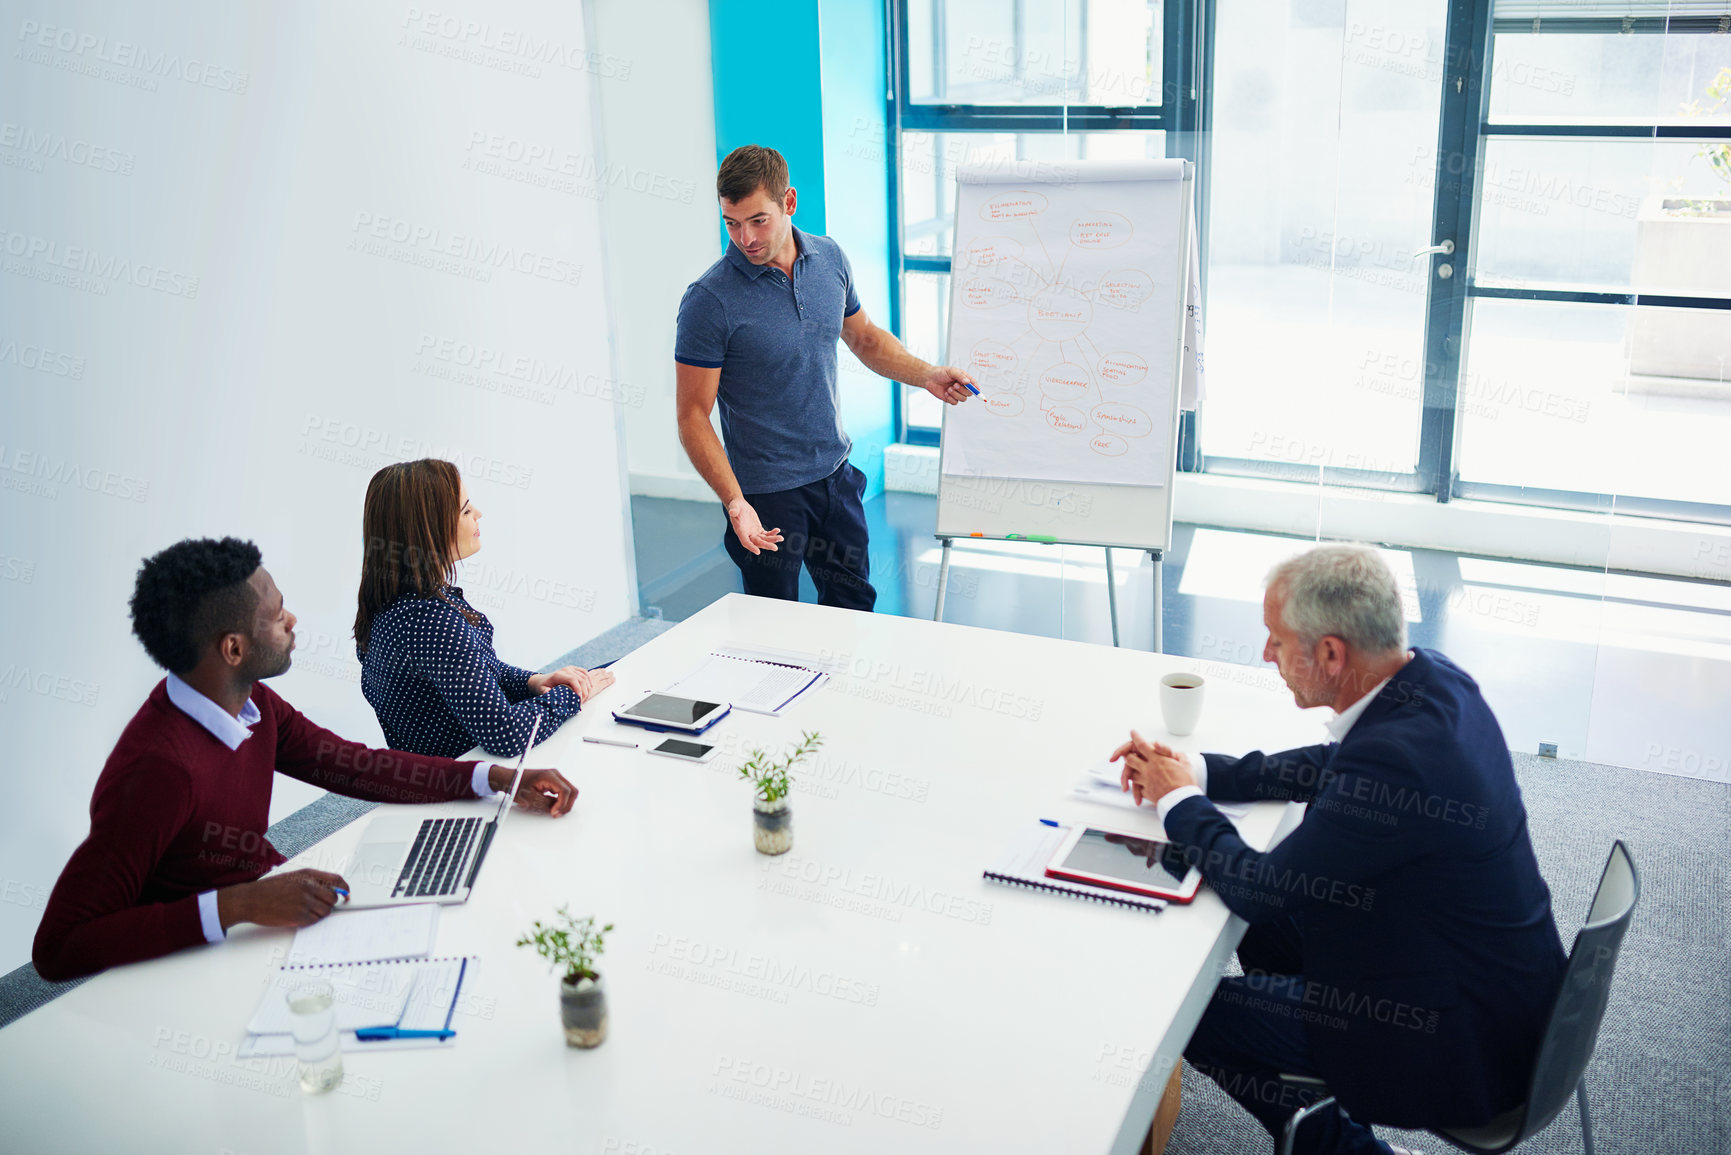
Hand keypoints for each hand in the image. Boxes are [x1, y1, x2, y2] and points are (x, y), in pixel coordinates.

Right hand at [218, 869, 347, 929]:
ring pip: (325, 911)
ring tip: (305, 911)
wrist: (250, 899)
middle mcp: (308, 886)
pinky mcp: (299, 916)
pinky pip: (314, 921)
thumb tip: (333, 889)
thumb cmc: (270, 889)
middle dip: (329, 904)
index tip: (347, 894)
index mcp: (308, 875)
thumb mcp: (293, 877)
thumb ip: (313, 881)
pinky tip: (299, 916)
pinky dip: (310, 920)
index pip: (336, 879)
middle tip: (320, 906)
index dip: (344, 888)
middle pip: (333, 898)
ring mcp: (304, 901)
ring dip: (319, 913)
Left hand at [490, 766, 576, 816]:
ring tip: (555, 811)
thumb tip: (556, 810)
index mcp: (549, 776)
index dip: (562, 804)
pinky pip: (564, 792)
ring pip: (570, 792)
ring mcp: (555, 778)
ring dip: (565, 803)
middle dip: (567, 805)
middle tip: (557, 814)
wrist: (510, 779)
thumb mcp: (529, 797)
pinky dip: (561, 801)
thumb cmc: (516, 785)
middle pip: (572, 791)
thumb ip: (545, 804)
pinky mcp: (553, 782)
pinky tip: (553, 807)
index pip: (565, 791)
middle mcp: (555, 774)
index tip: (554, 813)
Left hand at [530, 666, 614, 702]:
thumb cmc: (542, 687)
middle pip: (581, 679)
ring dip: (588, 687)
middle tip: (583, 701)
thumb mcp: (542, 691)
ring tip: (586, 697)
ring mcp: (571, 668)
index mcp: (559, 674)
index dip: (578, 689)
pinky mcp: (574, 669)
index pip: (573, 679)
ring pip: (585, 676)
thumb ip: (547, 693)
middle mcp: (566, 670)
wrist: (541, 680)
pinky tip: (590, 688)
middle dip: (584, 691)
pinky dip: (589, 680)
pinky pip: (585, 673)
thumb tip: (551, 694)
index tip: (579, 699)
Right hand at [726, 497, 783, 555]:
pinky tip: (778, 530)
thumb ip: (733, 510)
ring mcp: (753, 533)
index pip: (745, 542)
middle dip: (766, 545)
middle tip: (775, 548)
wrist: (739, 506)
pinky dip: (772, 533)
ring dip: (772, 540)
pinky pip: (766, 534)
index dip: (751, 547)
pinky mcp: (758, 530)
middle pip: (757, 542)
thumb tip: (732, 512)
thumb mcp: (734, 506)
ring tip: (781, 538)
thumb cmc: (735, 506)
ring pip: (763, 539)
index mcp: (740, 531)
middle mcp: (747, 534)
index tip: (758, 552)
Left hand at [921, 365, 975, 405]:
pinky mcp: (951, 399)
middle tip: (954, 385)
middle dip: (963, 390)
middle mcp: (962, 387)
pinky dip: (950, 398)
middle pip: (970, 393)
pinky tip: (946, 393)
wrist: (929, 378)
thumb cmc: (941, 373)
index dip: (976, 388)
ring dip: (956, 394)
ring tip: (949, 388)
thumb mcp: (951, 371)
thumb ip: (960, 376)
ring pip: (963, 399)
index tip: (977, 390)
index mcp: (964, 379)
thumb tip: (968, 382)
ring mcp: (957, 393)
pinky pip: (955, 403)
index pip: (974, 384)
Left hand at [1108, 730, 1195, 806]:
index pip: (1142, 745)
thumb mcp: (1185, 763)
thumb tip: (1167, 749)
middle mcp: (1148, 769)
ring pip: (1130, 774)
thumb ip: (1174, 754)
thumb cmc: (1186, 783)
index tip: (1133, 733)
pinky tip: (1138, 790)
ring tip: (1130, 773)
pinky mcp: (1146, 793)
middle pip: (1129, 759)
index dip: (1136, 737)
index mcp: (1158, 760)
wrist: (1183, 802)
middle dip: (1126, 755)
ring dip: (1130, 773)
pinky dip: (1137, 788)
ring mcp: (1145, 781)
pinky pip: (1137, 788)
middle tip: (1127, 754)